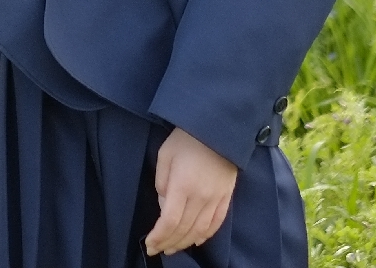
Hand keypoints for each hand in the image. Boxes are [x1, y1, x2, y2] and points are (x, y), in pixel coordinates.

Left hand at [144, 127, 237, 256]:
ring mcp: (216, 199)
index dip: (158, 237)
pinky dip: (206, 235)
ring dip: (185, 242)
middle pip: (184, 230)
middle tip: (157, 249)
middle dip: (168, 243)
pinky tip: (196, 240)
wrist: (217, 127)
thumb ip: (161, 183)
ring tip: (173, 248)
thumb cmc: (186, 138)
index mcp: (182, 186)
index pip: (169, 222)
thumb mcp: (164, 155)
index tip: (149, 244)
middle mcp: (200, 197)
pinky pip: (217, 223)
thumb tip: (164, 205)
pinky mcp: (226, 197)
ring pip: (200, 231)